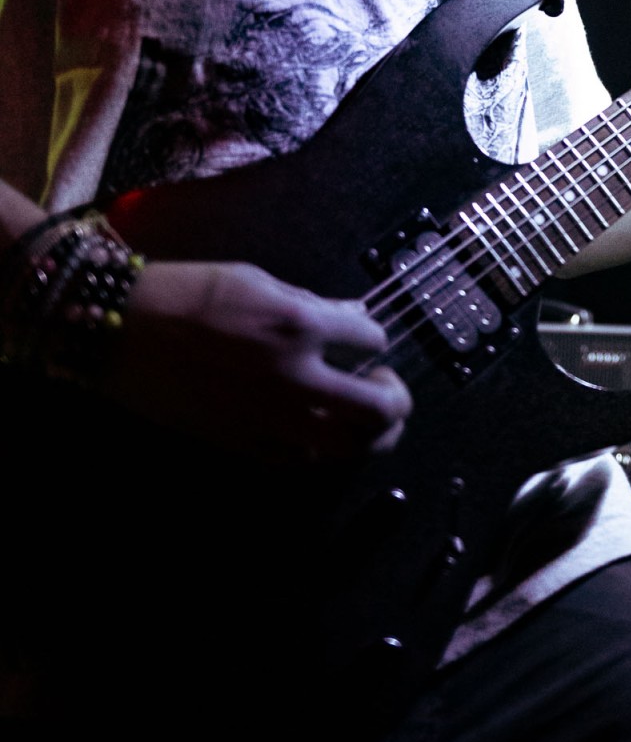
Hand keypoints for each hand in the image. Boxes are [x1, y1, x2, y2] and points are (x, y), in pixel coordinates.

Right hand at [101, 260, 412, 462]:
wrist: (123, 330)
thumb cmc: (188, 294)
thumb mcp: (258, 281)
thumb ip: (312, 304)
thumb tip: (353, 318)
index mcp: (299, 326)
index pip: (372, 337)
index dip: (374, 335)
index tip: (366, 336)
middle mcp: (295, 378)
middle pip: (378, 408)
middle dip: (395, 397)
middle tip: (388, 386)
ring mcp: (271, 419)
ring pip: (350, 447)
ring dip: (372, 435)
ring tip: (371, 420)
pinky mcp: (245, 445)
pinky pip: (304, 460)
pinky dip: (326, 450)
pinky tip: (325, 436)